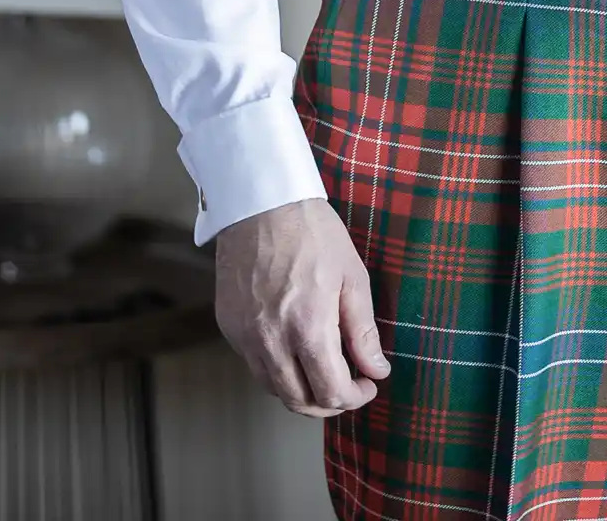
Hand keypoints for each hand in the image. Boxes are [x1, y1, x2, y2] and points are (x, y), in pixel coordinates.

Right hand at [214, 198, 389, 414]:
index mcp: (307, 328)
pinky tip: (295, 349)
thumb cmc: (312, 232)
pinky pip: (255, 366)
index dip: (355, 397)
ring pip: (274, 389)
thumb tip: (376, 370)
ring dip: (302, 391)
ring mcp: (245, 337)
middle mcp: (271, 341)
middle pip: (299, 402)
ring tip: (324, 369)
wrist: (260, 203)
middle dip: (329, 402)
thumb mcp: (351, 276)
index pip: (331, 392)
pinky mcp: (229, 328)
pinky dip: (278, 371)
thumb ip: (363, 331)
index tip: (368, 384)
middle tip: (349, 385)